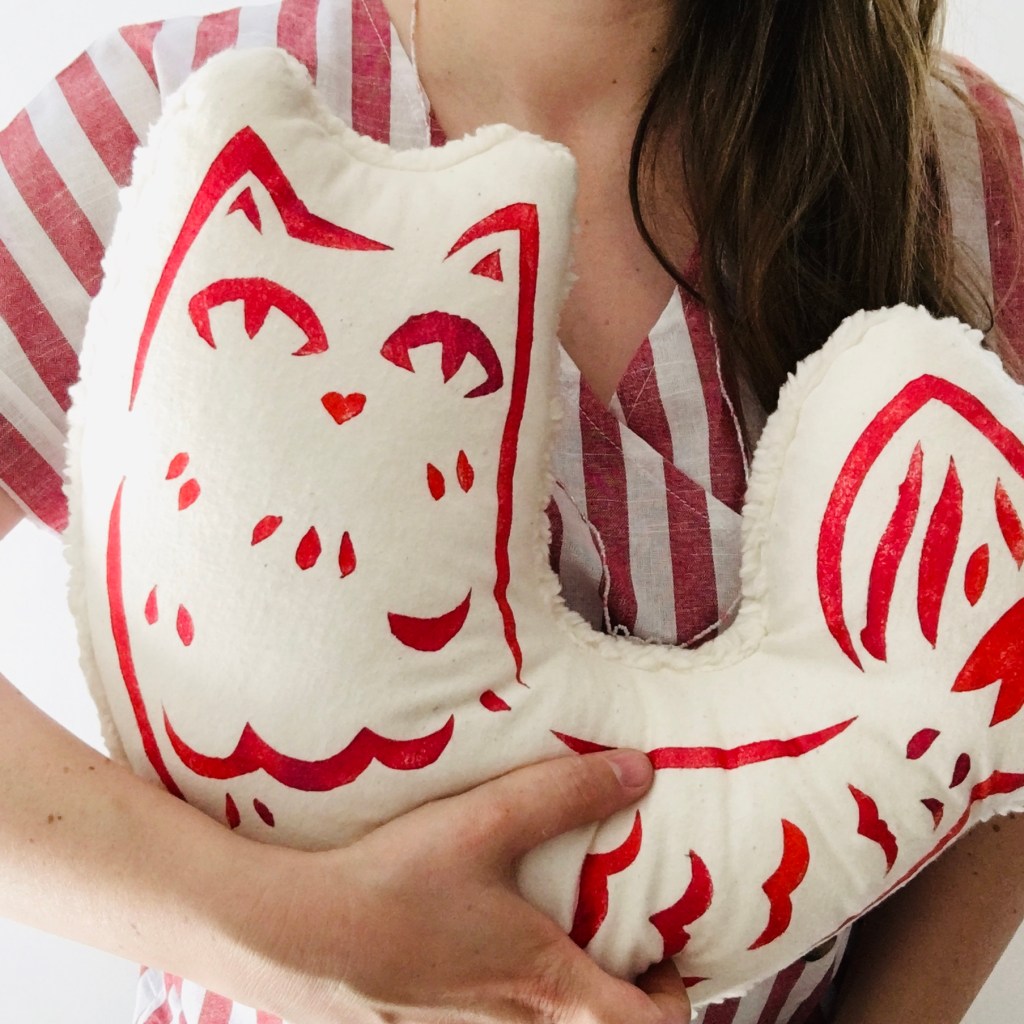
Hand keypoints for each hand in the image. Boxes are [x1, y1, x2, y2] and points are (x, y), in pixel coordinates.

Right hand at [227, 750, 690, 1023]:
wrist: (297, 937)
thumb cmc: (396, 885)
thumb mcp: (485, 823)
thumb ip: (565, 793)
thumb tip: (639, 769)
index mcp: (545, 989)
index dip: (674, 998)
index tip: (662, 951)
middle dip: (618, 986)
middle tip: (611, 930)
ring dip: (559, 984)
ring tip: (546, 922)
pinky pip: (491, 1018)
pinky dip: (506, 988)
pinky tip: (474, 932)